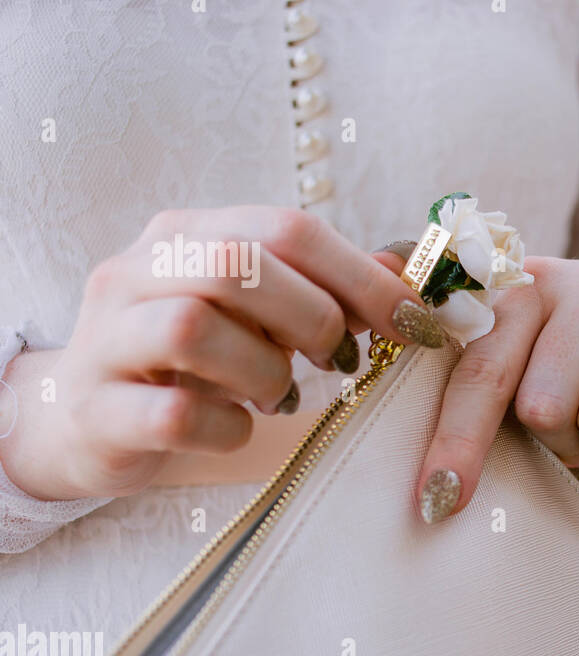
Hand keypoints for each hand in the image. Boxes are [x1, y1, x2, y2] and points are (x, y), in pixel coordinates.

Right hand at [0, 207, 443, 500]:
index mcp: (187, 234)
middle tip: (338, 359)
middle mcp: (137, 272)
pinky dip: (226, 427)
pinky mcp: (98, 410)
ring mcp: (108, 339)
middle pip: (238, 265)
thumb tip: (401, 268)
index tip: (416, 322)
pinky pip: (174, 414)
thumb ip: (324, 287)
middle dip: (314, 318)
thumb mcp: (258, 313)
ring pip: (194, 327)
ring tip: (279, 394)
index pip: (286, 227)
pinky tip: (238, 427)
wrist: (85, 419)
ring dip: (265, 371)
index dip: (363, 276)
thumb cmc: (191, 360)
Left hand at [370, 253, 578, 522]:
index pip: (481, 371)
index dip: (456, 440)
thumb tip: (382, 306)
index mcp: (522, 282)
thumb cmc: (568, 357)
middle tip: (572, 430)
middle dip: (556, 442)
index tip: (437, 501)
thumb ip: (449, 332)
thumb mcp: (512, 343)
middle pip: (544, 409)